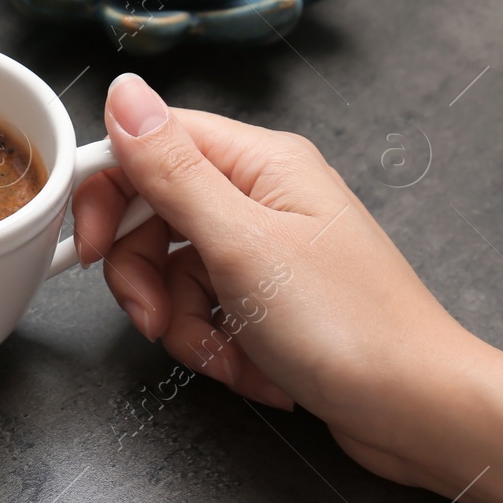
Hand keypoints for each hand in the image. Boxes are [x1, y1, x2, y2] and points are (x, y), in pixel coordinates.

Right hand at [71, 74, 485, 490]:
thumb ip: (172, 170)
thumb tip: (124, 93)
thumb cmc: (349, 327)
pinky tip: (251, 369)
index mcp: (260, 164)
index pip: (149, 147)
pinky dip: (214, 347)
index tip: (87, 248)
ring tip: (222, 356)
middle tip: (155, 320)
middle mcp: (261, 198)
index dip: (106, 196)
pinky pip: (203, 313)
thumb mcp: (240, 243)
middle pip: (152, 219)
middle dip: (144, 280)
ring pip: (172, 275)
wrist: (415, 409)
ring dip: (181, 326)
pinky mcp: (267, 301)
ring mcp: (265, 252)